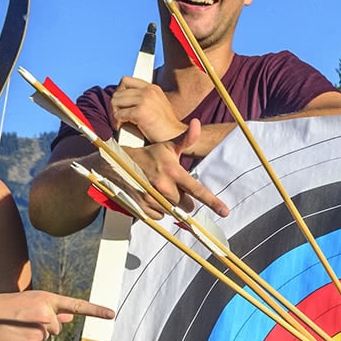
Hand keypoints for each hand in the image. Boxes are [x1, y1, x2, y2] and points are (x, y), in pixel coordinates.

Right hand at [0, 290, 114, 340]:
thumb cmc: (8, 306)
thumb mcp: (32, 302)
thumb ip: (52, 310)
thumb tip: (70, 315)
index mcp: (48, 299)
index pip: (77, 305)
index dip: (96, 311)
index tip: (112, 314)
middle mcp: (47, 313)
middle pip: (58, 328)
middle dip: (45, 326)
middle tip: (25, 320)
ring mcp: (40, 329)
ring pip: (48, 338)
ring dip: (36, 335)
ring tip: (19, 326)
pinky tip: (17, 336)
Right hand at [109, 119, 229, 217]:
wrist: (116, 164)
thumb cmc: (147, 155)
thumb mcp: (167, 146)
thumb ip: (186, 138)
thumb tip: (197, 123)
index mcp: (173, 172)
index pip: (197, 190)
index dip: (212, 202)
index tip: (225, 212)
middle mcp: (163, 187)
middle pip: (186, 205)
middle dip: (184, 199)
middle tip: (174, 186)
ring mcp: (151, 199)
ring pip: (172, 211)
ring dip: (170, 204)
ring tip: (160, 188)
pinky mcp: (142, 207)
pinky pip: (159, 216)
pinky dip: (159, 209)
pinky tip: (152, 195)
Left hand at [111, 76, 187, 142]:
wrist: (175, 136)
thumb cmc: (164, 126)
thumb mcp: (156, 104)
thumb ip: (141, 98)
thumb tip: (120, 100)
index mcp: (152, 88)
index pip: (126, 81)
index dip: (119, 92)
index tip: (120, 104)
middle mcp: (149, 91)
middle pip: (118, 92)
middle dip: (115, 105)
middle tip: (118, 116)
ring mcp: (145, 100)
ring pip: (115, 102)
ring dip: (114, 113)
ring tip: (120, 122)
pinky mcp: (140, 112)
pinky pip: (119, 114)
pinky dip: (117, 122)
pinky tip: (121, 127)